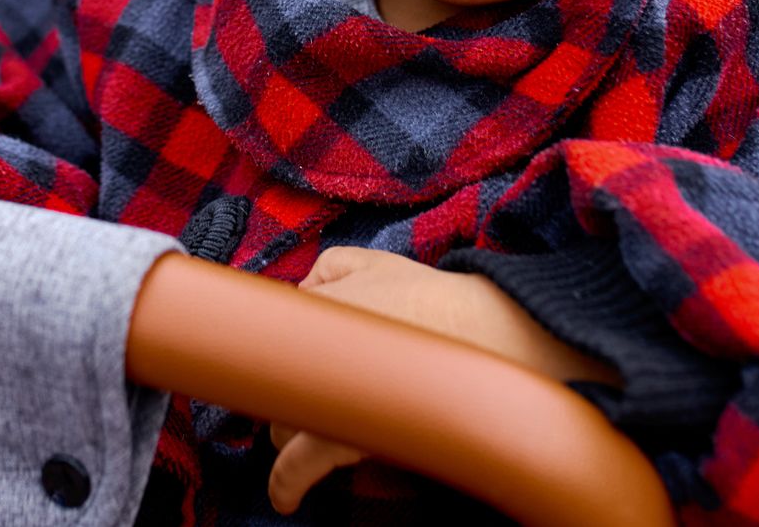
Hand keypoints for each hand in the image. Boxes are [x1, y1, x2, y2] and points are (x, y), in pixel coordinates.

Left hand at [266, 247, 620, 513]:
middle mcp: (306, 352)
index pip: (277, 334)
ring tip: (319, 430)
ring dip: (296, 427)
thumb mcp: (376, 262)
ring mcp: (320, 396)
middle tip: (317, 391)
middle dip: (294, 387)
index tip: (296, 359)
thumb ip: (332, 266)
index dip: (288, 349)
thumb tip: (305, 287)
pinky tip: (284, 497)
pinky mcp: (336, 438)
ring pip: (285, 423)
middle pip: (280, 381)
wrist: (480, 337)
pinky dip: (286, 484)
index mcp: (313, 310)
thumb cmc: (435, 302)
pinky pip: (297, 468)